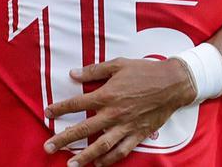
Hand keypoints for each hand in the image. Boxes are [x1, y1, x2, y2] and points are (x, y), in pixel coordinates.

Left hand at [43, 58, 196, 165]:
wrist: (174, 83)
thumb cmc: (145, 71)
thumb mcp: (118, 64)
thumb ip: (94, 71)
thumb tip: (73, 73)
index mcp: (107, 95)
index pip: (77, 104)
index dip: (60, 109)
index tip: (47, 113)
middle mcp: (114, 114)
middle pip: (84, 129)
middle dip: (64, 139)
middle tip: (48, 147)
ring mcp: (127, 126)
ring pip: (102, 145)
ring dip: (85, 156)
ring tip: (70, 165)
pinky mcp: (139, 134)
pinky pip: (122, 150)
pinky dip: (110, 159)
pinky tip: (99, 164)